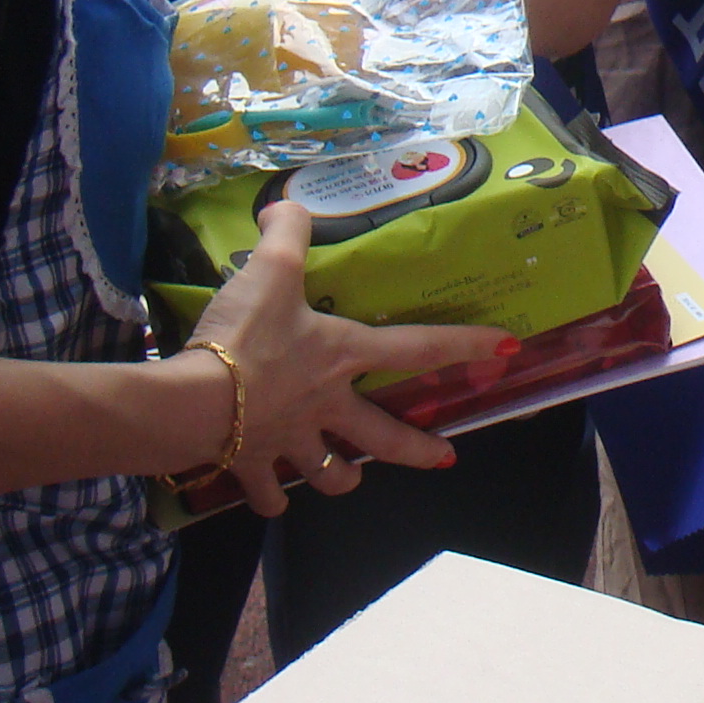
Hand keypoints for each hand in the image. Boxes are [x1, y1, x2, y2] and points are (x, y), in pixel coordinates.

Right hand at [180, 201, 516, 515]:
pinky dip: (270, 497)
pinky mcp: (252, 464)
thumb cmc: (243, 337)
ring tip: (349, 477)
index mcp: (343, 356)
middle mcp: (328, 405)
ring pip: (331, 473)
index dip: (465, 344)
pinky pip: (267, 492)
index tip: (508, 348)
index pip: (418, 346)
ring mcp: (292, 441)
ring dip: (342, 477)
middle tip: (445, 459)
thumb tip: (286, 206)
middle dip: (418, 450)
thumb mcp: (268, 271)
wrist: (194, 402)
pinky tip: (272, 496)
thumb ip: (284, 234)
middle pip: (385, 436)